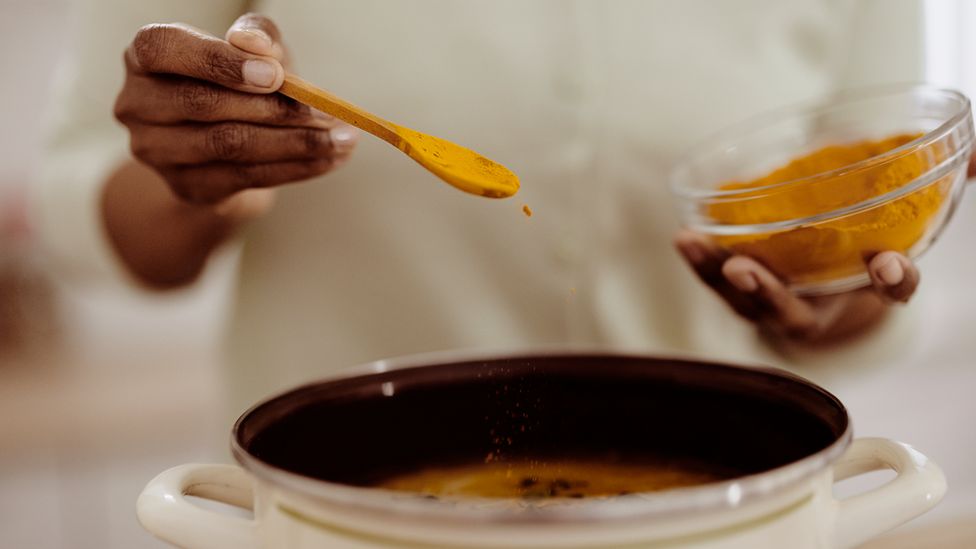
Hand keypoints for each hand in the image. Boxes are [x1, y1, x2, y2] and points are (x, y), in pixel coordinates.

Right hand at [113, 13, 357, 217]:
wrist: (227, 142)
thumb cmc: (239, 81)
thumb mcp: (251, 50)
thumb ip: (257, 39)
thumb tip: (258, 47)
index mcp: (145, 55)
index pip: (165, 49)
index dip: (220, 62)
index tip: (275, 75)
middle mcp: (137, 103)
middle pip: (204, 104)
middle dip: (273, 108)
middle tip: (328, 112)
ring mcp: (156, 151)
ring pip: (229, 146)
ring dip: (295, 143)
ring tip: (342, 140)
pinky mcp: (185, 187)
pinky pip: (246, 178)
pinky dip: (296, 168)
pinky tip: (330, 159)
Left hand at [674, 230, 919, 343]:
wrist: (828, 295)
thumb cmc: (856, 284)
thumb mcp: (884, 288)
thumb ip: (896, 280)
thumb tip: (889, 263)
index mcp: (806, 317)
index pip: (790, 313)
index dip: (776, 295)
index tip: (755, 272)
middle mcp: (769, 311)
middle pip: (749, 304)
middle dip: (742, 285)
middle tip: (735, 266)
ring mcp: (745, 296)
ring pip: (719, 287)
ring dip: (703, 264)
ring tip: (687, 240)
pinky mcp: (731, 274)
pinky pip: (710, 269)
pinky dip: (698, 254)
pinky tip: (686, 234)